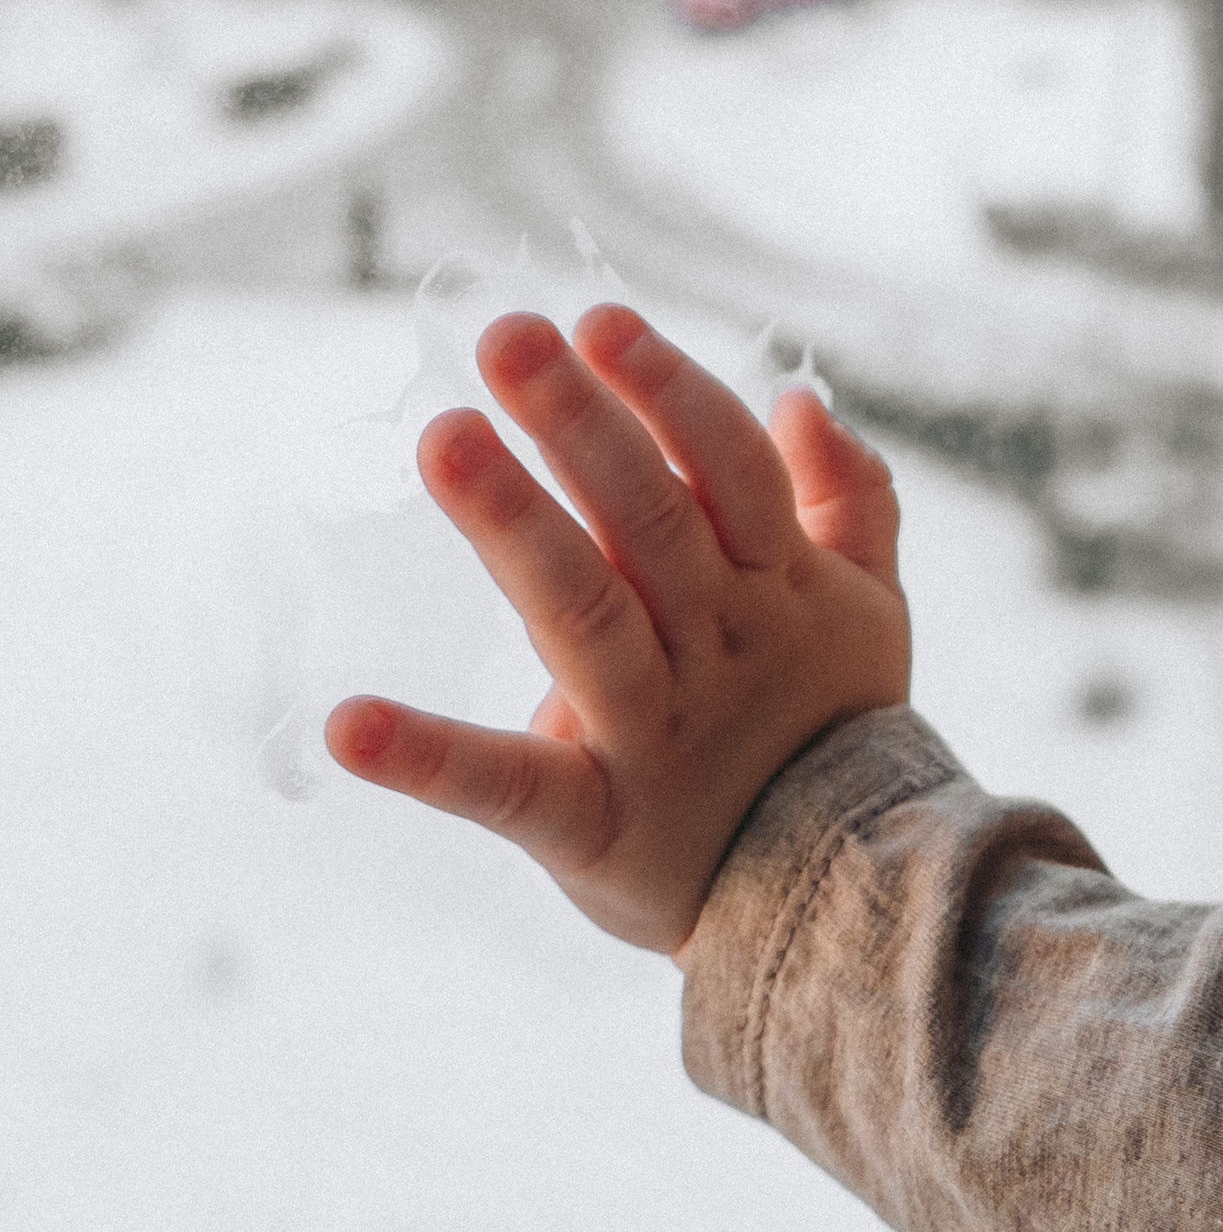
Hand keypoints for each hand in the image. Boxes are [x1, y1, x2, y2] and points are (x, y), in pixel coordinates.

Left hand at [324, 305, 909, 955]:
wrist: (843, 911)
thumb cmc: (832, 736)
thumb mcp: (868, 616)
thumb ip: (848, 504)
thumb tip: (798, 396)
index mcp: (777, 592)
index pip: (728, 469)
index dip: (669, 391)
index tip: (598, 320)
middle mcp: (718, 649)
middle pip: (651, 520)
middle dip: (580, 424)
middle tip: (506, 336)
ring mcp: (656, 736)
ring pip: (587, 616)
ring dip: (514, 525)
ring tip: (443, 436)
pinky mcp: (592, 826)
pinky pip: (509, 788)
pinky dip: (428, 759)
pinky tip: (344, 723)